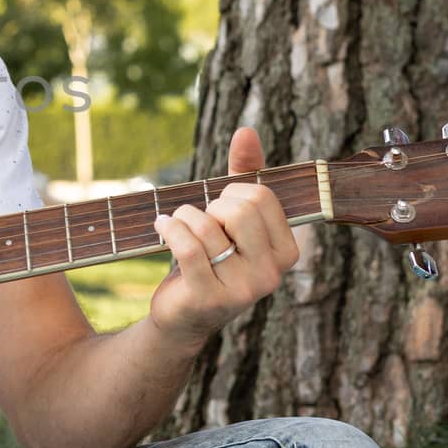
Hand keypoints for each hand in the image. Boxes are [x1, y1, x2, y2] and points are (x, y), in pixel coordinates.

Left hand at [146, 127, 299, 353]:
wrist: (182, 316)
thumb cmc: (211, 258)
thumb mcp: (230, 217)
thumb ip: (244, 174)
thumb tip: (246, 131)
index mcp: (286, 252)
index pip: (262, 196)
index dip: (232, 193)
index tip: (220, 206)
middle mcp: (272, 274)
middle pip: (240, 208)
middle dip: (211, 204)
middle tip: (199, 219)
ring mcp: (242, 290)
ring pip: (209, 225)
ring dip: (184, 217)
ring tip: (176, 224)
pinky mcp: (208, 298)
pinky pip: (188, 246)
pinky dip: (169, 229)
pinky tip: (162, 226)